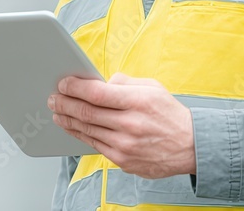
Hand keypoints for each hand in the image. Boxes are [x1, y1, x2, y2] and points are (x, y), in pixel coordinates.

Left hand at [48, 72, 195, 178]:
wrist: (190, 146)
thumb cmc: (169, 114)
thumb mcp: (152, 87)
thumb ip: (124, 82)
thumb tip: (101, 83)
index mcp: (137, 101)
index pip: (97, 93)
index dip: (75, 87)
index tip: (63, 83)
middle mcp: (130, 124)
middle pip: (87, 113)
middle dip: (65, 104)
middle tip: (53, 98)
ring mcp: (125, 145)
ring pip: (87, 131)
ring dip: (68, 120)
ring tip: (57, 113)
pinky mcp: (123, 160)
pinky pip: (95, 145)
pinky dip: (81, 135)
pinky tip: (74, 128)